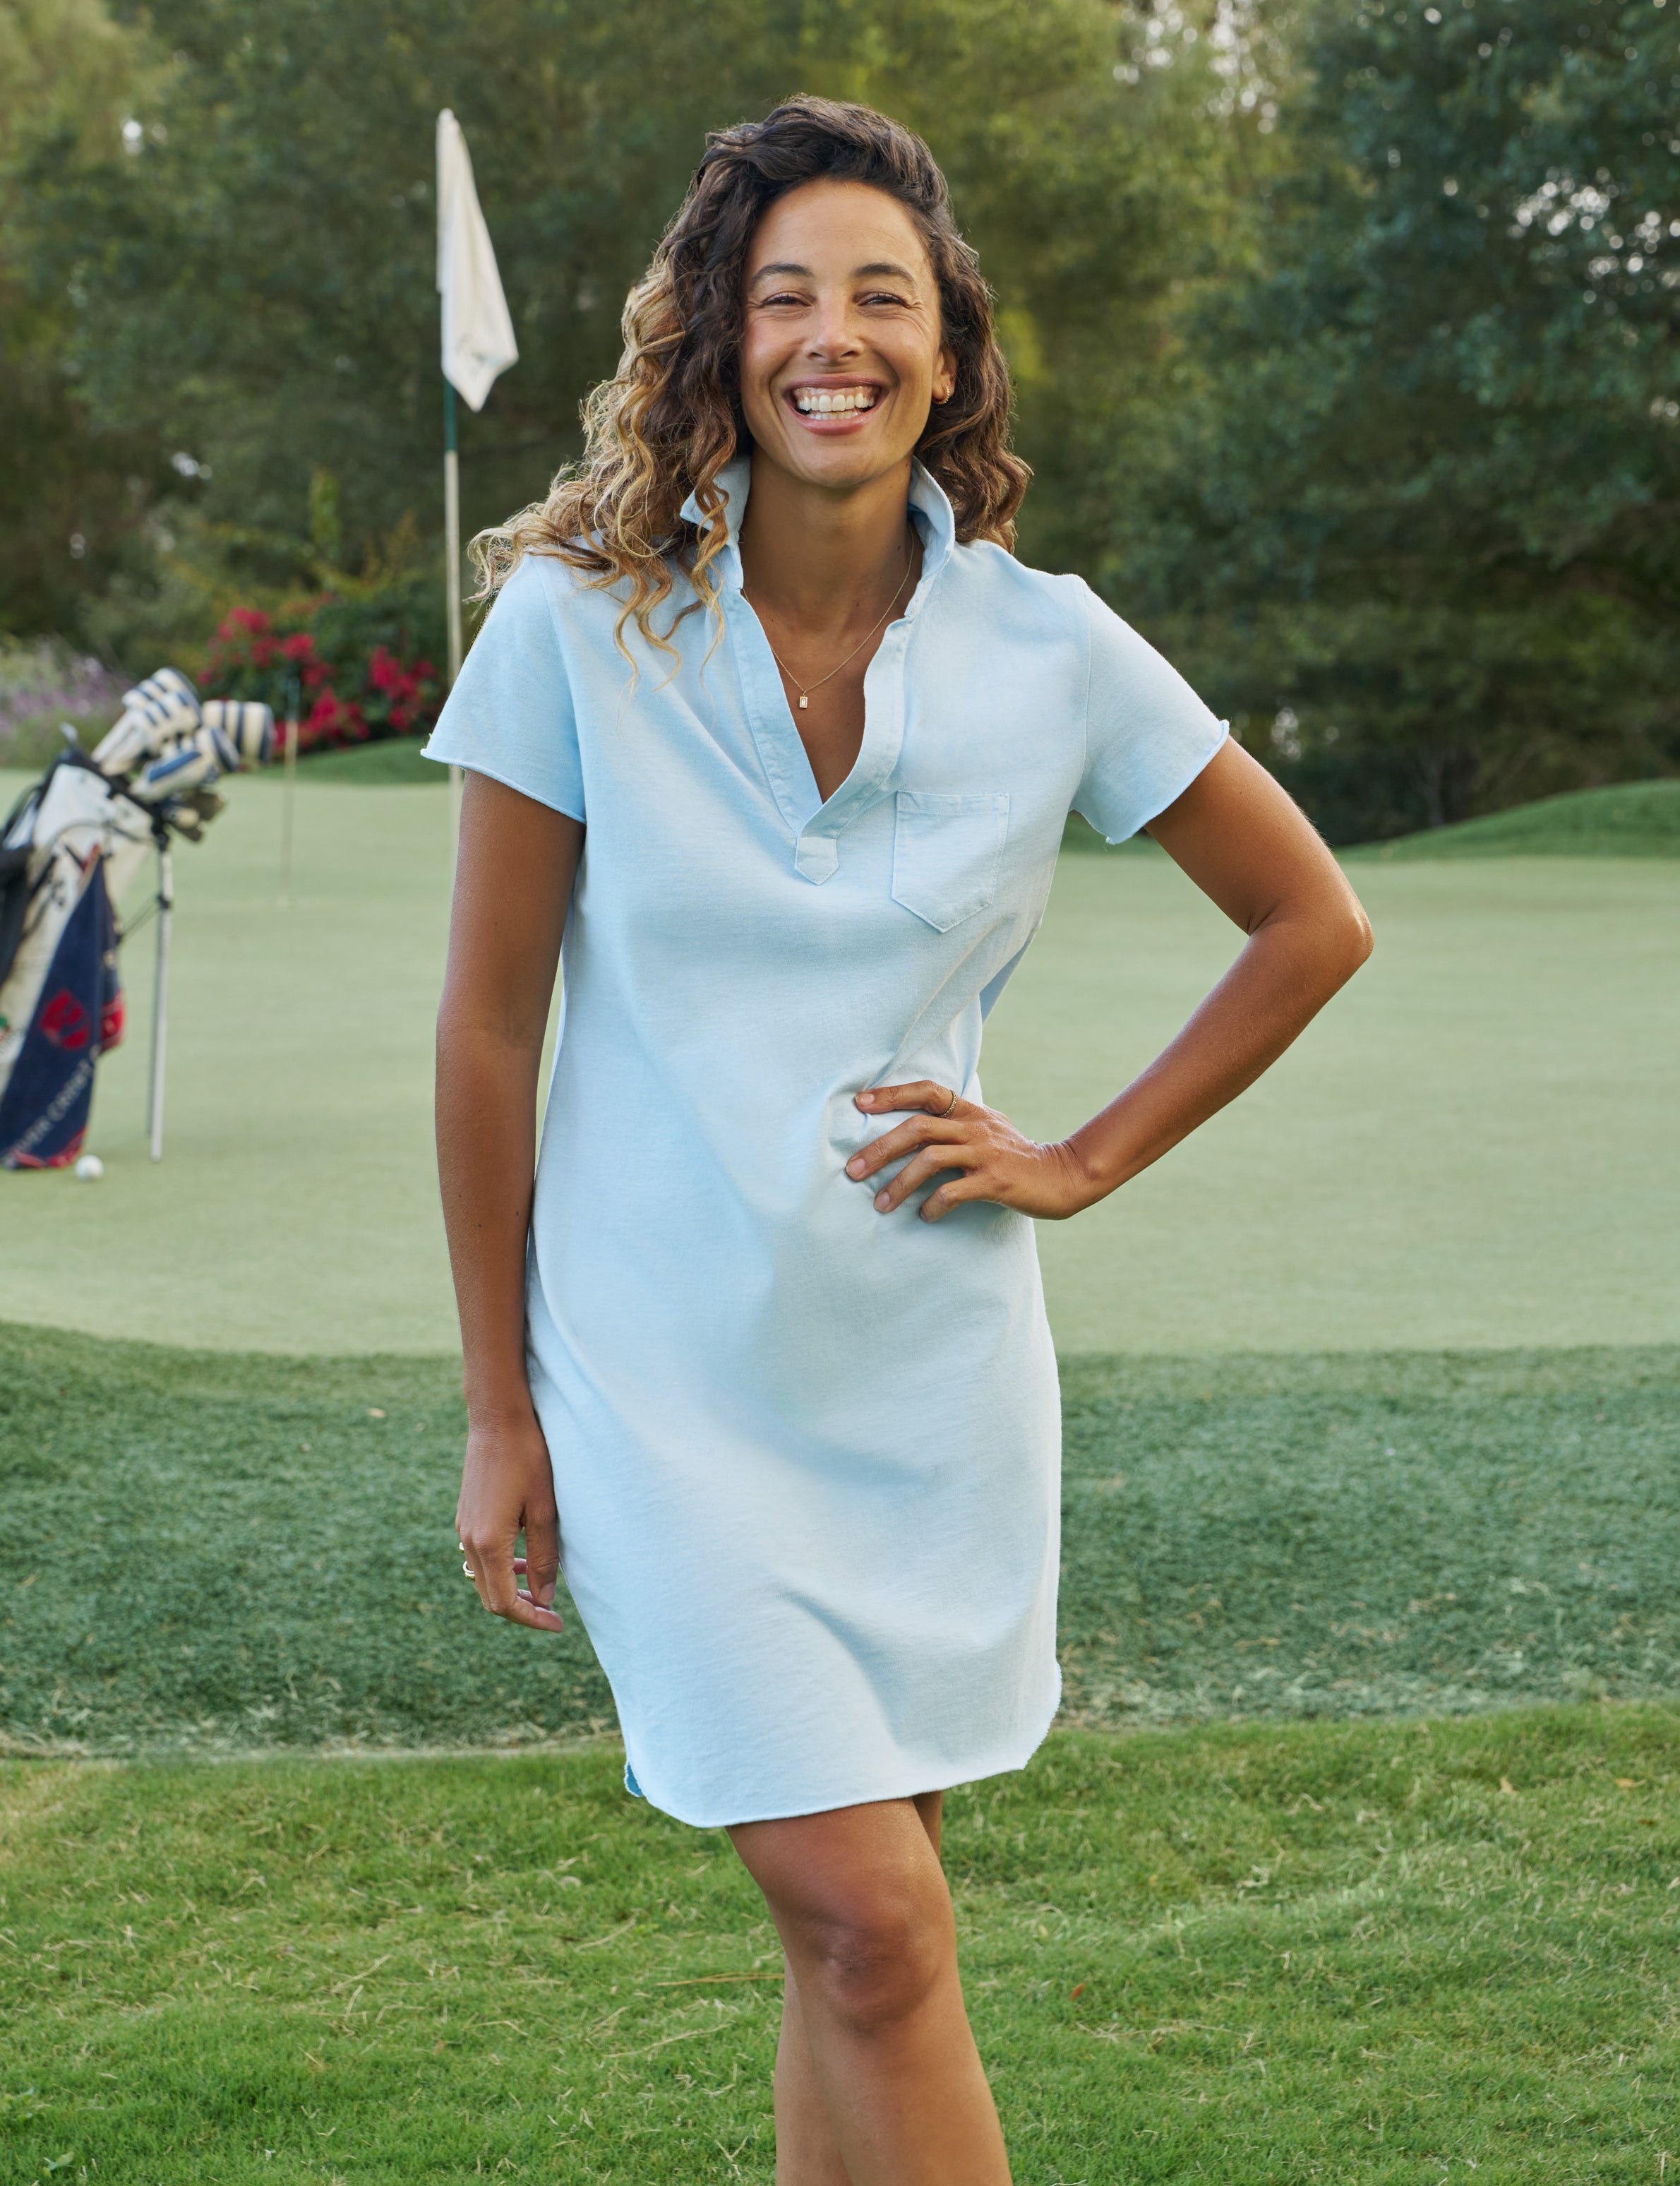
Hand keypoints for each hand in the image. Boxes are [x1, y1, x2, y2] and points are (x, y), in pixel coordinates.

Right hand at [455, 1409, 564, 1631]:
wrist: (497, 1419)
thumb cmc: (528, 1459)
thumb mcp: (544, 1510)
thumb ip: (544, 1558)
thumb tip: (545, 1599)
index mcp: (488, 1543)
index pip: (505, 1603)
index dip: (532, 1620)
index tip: (558, 1624)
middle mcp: (468, 1540)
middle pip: (490, 1597)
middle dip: (522, 1609)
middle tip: (553, 1612)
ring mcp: (463, 1528)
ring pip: (483, 1579)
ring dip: (511, 1589)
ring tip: (542, 1587)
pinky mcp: (466, 1517)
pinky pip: (479, 1558)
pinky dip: (502, 1569)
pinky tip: (525, 1559)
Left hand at [847, 1080, 1094, 1222]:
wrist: (1063, 1177)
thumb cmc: (1017, 1157)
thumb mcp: (988, 1128)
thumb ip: (956, 1124)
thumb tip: (911, 1129)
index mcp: (971, 1112)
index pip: (927, 1091)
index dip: (892, 1094)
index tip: (860, 1103)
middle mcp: (975, 1128)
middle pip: (918, 1128)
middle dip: (880, 1148)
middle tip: (853, 1170)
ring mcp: (986, 1154)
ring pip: (930, 1160)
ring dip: (899, 1183)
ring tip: (880, 1204)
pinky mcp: (995, 1182)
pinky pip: (952, 1192)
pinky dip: (931, 1206)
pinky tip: (923, 1217)